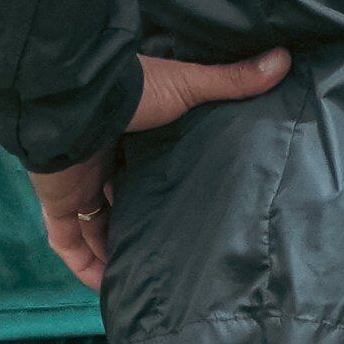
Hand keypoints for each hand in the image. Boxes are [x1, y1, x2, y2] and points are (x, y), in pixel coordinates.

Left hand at [26, 48, 291, 292]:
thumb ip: (232, 81)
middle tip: (161, 252)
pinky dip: (84, 267)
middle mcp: (97, 161)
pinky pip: (68, 244)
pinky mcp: (59, 205)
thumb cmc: (133, 92)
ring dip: (111, 252)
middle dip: (131, 225)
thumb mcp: (189, 85)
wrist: (80, 98)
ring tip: (141, 278)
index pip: (135, 166)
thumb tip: (284, 58)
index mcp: (123, 134)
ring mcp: (75, 186)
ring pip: (92, 227)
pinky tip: (107, 286)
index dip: (150, 186)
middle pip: (114, 201)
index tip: (176, 206)